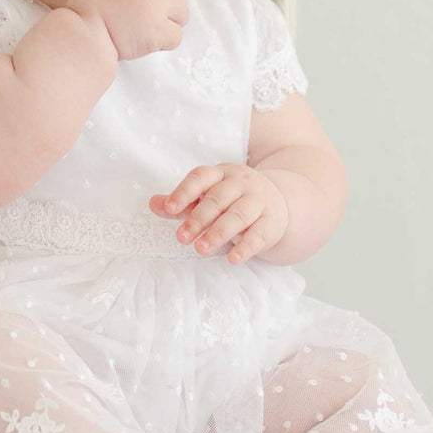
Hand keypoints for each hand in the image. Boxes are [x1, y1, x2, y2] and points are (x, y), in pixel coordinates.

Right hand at [67, 0, 187, 60]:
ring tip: (144, 30)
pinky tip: (145, 42)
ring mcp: (159, 6)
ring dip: (167, 25)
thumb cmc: (84, 5)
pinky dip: (164, 43)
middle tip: (141, 18)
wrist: (83, 34)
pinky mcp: (160, 31)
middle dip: (165, 8)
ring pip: (182, 16)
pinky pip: (176, 37)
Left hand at [148, 163, 288, 265]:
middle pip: (218, 199)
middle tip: (181, 238)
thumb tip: (153, 204)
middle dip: (198, 218)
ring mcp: (258, 202)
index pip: (200, 178)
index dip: (184, 192)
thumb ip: (181, 201)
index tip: (170, 209)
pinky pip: (258, 235)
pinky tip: (232, 259)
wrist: (280, 203)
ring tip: (201, 249)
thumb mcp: (208, 196)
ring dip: (218, 232)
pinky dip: (245, 247)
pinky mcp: (271, 222)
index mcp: (220, 174)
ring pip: (238, 215)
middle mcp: (240, 184)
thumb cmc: (233, 200)